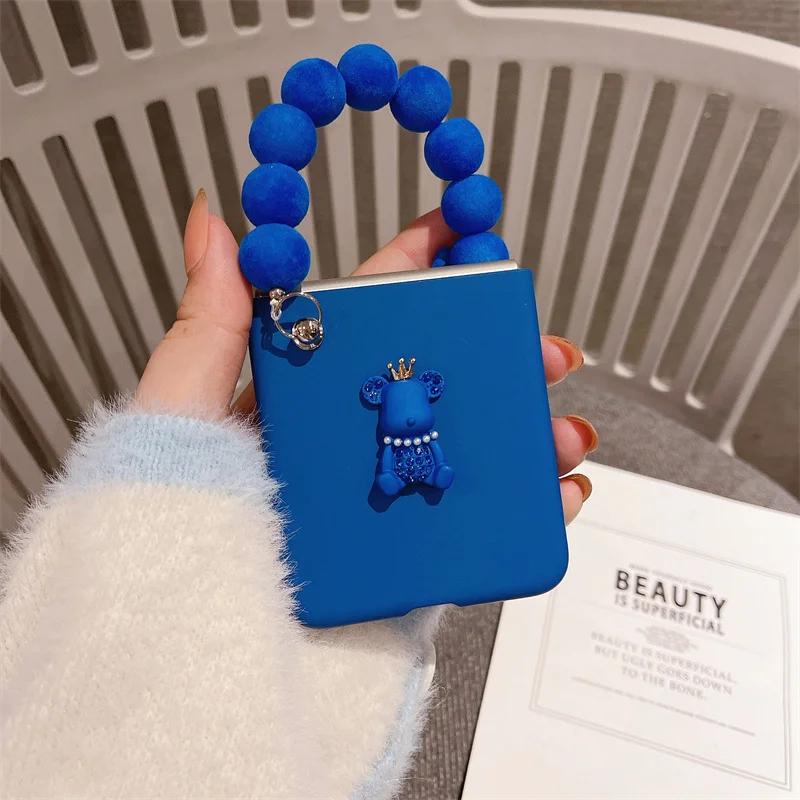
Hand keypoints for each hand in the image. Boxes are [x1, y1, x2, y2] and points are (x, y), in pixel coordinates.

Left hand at [136, 190, 596, 523]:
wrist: (196, 632)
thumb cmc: (172, 516)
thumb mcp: (185, 406)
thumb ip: (210, 320)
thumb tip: (212, 221)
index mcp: (313, 397)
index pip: (382, 322)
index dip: (433, 278)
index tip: (473, 239)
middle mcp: (358, 442)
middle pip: (450, 385)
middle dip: (510, 362)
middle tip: (549, 354)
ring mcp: (391, 498)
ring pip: (477, 451)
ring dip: (534, 434)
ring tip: (566, 432)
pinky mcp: (412, 556)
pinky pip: (481, 523)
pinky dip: (532, 505)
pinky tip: (560, 492)